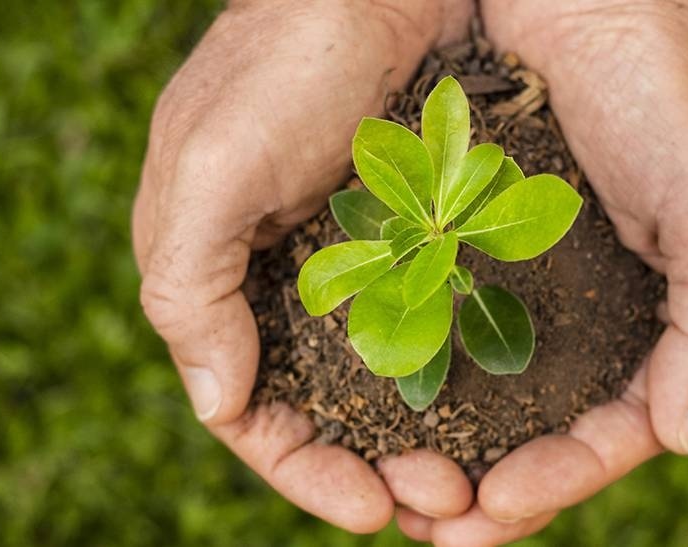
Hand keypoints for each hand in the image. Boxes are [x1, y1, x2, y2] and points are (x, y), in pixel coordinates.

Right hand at [131, 0, 477, 532]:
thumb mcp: (209, 168)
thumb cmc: (281, 62)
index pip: (250, 410)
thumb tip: (217, 405)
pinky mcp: (412, 234)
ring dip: (422, 433)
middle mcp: (282, 280)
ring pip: (382, 380)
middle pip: (322, 409)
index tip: (372, 510)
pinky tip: (497, 401)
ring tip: (476, 474)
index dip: (304, 470)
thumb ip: (190, 286)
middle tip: (444, 500)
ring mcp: (351, 259)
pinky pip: (428, 326)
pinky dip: (453, 372)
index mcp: (216, 279)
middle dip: (374, 467)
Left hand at [406, 1, 687, 542]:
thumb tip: (681, 437)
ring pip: (495, 393)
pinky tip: (376, 401)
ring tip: (395, 491)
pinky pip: (450, 325)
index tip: (493, 507)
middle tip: (433, 529)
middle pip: (550, 429)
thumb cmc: (673, 87)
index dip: (564, 477)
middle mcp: (604, 311)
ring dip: (450, 448)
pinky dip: (420, 372)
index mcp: (671, 318)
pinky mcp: (482, 241)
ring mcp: (540, 279)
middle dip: (496, 488)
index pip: (622, 429)